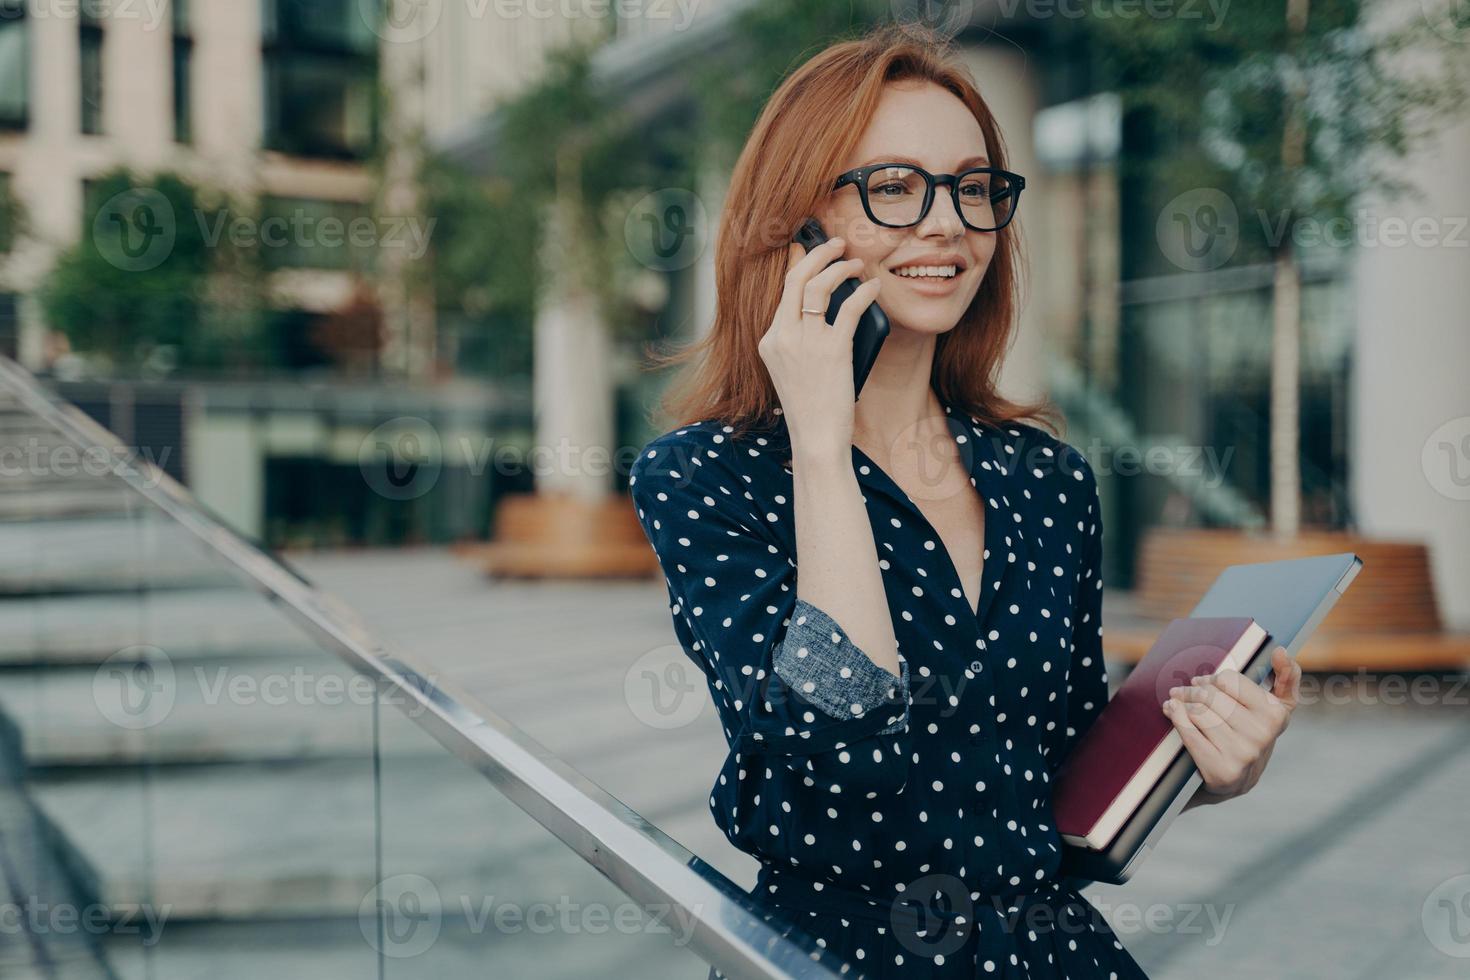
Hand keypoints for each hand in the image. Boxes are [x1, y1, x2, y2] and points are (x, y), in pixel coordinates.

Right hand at [757, 236, 881, 460]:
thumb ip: (799, 340)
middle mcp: (783, 337)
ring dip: (841, 268)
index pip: (784, 291)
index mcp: (770, 341)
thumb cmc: (811, 408)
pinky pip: (850, 308)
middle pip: (797, 278)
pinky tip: (873, 288)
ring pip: (820, 286)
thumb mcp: (791, 370)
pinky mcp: (832, 351)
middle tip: (837, 244)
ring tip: (856, 264)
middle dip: (819, 254)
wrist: (816, 438)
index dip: (801, 264)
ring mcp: (806, 343)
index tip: (811, 249)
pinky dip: (864, 293)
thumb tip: (826, 307)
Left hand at [1162, 646, 1301, 802]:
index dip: (1211, 679)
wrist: (1239, 779)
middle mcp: (1262, 735)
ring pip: (1198, 712)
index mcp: (1276, 714)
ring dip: (1181, 703)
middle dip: (1191, 690)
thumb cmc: (1253, 732)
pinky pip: (1189, 732)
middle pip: (1210, 696)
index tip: (1203, 680)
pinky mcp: (1222, 770)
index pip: (1227, 680)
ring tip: (1176, 701)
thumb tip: (1282, 651)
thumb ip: (1286, 677)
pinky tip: (1171, 711)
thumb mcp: (1276, 707)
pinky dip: (1176, 717)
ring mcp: (1242, 754)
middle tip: (1181, 690)